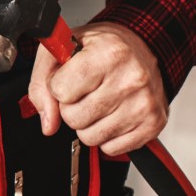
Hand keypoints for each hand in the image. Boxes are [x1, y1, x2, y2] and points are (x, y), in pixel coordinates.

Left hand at [28, 21, 167, 156]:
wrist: (141, 48)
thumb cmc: (101, 47)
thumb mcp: (62, 47)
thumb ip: (42, 81)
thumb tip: (48, 122)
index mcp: (107, 53)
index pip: (61, 91)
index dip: (57, 87)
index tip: (68, 78)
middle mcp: (130, 78)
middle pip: (74, 118)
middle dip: (71, 107)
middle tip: (83, 92)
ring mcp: (144, 104)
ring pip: (91, 137)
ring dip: (87, 123)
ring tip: (97, 101)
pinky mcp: (153, 124)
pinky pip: (111, 148)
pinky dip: (106, 135)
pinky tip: (112, 113)